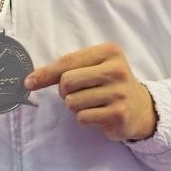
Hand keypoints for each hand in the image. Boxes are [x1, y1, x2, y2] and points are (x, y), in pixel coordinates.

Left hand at [24, 43, 156, 141]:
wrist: (140, 108)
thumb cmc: (108, 84)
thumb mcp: (92, 68)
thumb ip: (63, 70)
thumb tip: (29, 80)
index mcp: (109, 51)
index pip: (67, 62)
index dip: (45, 73)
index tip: (29, 82)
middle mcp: (116, 70)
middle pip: (67, 82)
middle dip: (65, 92)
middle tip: (79, 93)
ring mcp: (119, 92)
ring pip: (72, 102)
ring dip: (75, 106)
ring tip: (92, 103)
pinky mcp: (118, 113)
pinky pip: (82, 117)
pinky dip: (84, 118)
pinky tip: (99, 114)